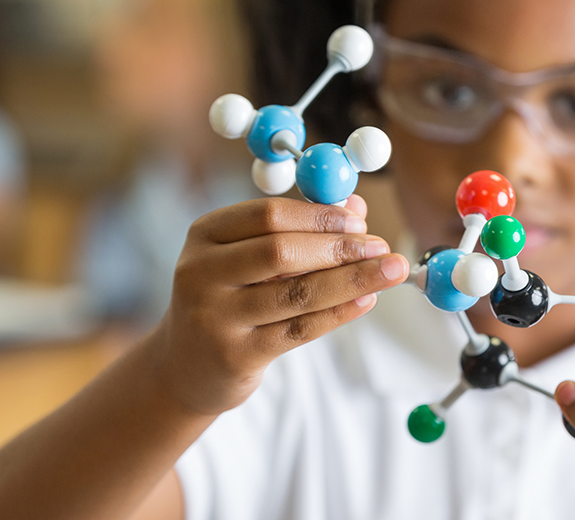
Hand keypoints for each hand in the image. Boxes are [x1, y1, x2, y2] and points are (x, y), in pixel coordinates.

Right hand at [151, 195, 408, 415]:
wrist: (184, 367)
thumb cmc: (226, 300)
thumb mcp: (245, 258)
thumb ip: (295, 231)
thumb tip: (356, 207)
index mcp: (204, 235)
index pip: (267, 215)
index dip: (319, 215)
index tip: (359, 219)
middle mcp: (201, 273)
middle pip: (280, 251)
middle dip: (339, 247)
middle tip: (382, 246)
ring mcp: (215, 317)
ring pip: (296, 293)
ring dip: (351, 280)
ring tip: (390, 271)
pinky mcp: (235, 355)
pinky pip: (299, 329)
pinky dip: (339, 313)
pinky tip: (367, 300)